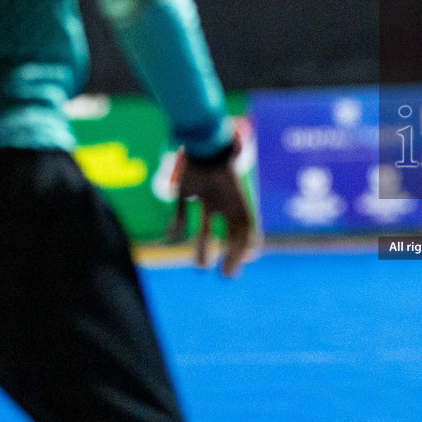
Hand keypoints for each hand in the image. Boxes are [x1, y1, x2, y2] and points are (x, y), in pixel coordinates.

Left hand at [179, 156, 253, 277]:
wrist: (205, 146)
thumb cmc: (224, 174)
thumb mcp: (237, 204)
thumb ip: (246, 232)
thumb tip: (251, 256)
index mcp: (239, 203)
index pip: (245, 233)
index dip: (242, 252)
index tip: (233, 269)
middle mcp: (223, 202)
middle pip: (227, 233)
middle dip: (227, 254)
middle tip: (224, 275)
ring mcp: (204, 196)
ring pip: (205, 226)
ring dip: (203, 246)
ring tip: (200, 266)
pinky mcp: (185, 189)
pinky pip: (181, 211)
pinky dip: (175, 225)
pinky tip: (170, 238)